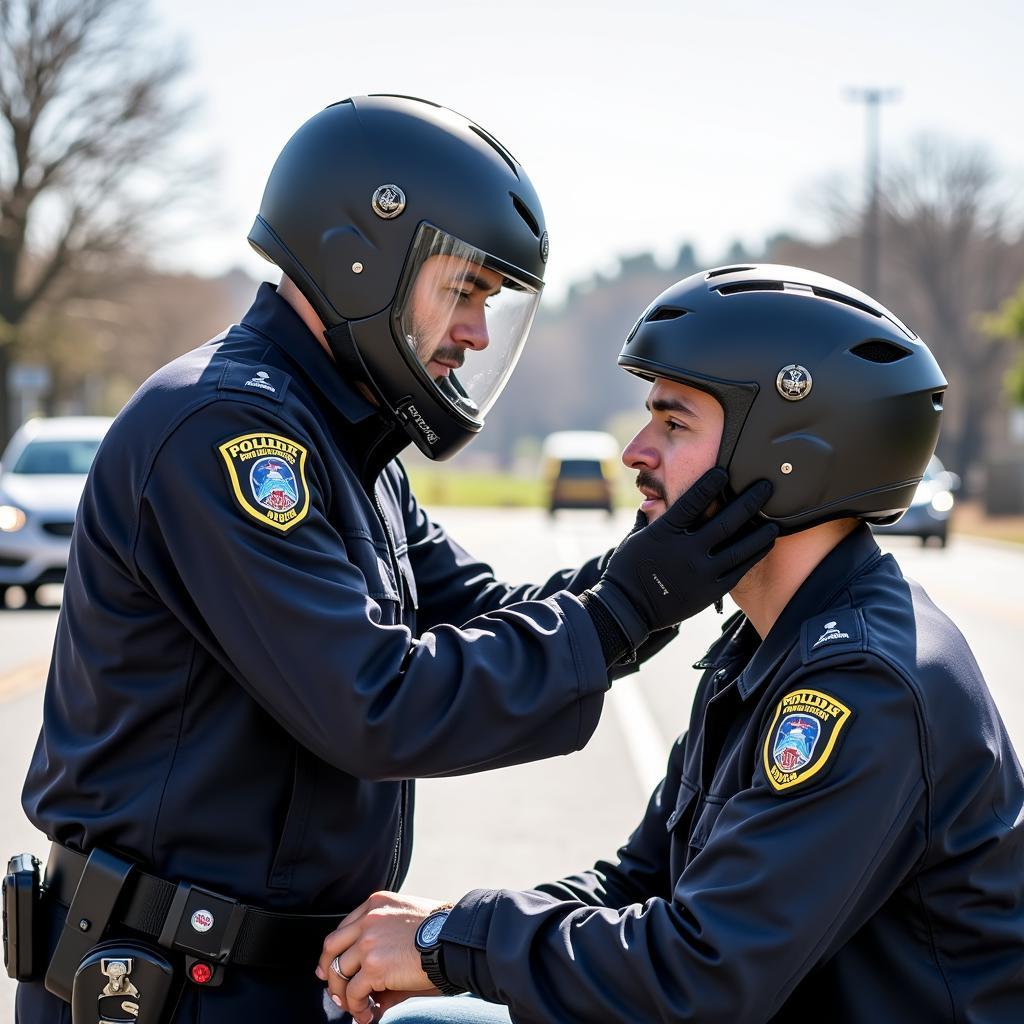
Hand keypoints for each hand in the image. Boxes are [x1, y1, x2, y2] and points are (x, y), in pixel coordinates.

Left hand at [316, 891, 444, 1023]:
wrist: (454, 940)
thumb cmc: (440, 929)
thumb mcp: (408, 918)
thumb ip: (387, 934)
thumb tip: (375, 966)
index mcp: (378, 902)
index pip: (345, 926)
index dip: (337, 949)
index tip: (334, 964)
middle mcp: (369, 918)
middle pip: (332, 946)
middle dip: (329, 970)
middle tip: (335, 988)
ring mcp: (369, 941)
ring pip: (339, 972)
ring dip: (344, 994)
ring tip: (356, 1007)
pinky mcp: (374, 966)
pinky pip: (354, 992)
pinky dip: (357, 1007)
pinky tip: (367, 1014)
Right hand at [589, 469, 776, 648]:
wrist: (627, 608)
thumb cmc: (627, 570)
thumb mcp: (635, 538)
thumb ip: (649, 518)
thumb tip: (653, 499)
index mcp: (665, 532)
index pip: (692, 502)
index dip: (710, 484)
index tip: (725, 470)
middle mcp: (685, 550)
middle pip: (725, 521)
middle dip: (748, 501)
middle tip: (766, 486)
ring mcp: (700, 572)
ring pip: (738, 547)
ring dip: (760, 532)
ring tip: (775, 519)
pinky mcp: (709, 591)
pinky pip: (738, 570)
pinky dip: (754, 555)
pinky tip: (766, 544)